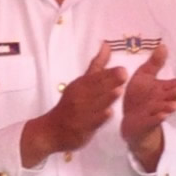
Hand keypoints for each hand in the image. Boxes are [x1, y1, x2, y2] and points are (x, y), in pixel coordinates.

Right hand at [21, 43, 126, 167]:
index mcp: (80, 85)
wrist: (51, 130)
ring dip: (105, 98)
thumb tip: (107, 44)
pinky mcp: (81, 129)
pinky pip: (91, 123)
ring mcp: (80, 113)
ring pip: (95, 105)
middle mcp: (80, 97)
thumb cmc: (71, 103)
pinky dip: (99, 118)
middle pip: (96, 89)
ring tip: (118, 91)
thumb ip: (97, 65)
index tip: (123, 69)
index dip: (108, 73)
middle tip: (123, 74)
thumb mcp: (82, 82)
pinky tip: (108, 113)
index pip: (95, 77)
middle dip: (109, 82)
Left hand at [119, 43, 175, 167]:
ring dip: (169, 107)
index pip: (172, 84)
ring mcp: (155, 111)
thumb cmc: (139, 95)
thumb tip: (163, 45)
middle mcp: (161, 100)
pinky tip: (162, 116)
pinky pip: (153, 120)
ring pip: (164, 108)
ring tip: (174, 105)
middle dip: (175, 93)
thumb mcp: (145, 75)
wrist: (131, 118)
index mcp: (161, 88)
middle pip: (170, 96)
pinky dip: (157, 118)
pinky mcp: (147, 122)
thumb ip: (155, 63)